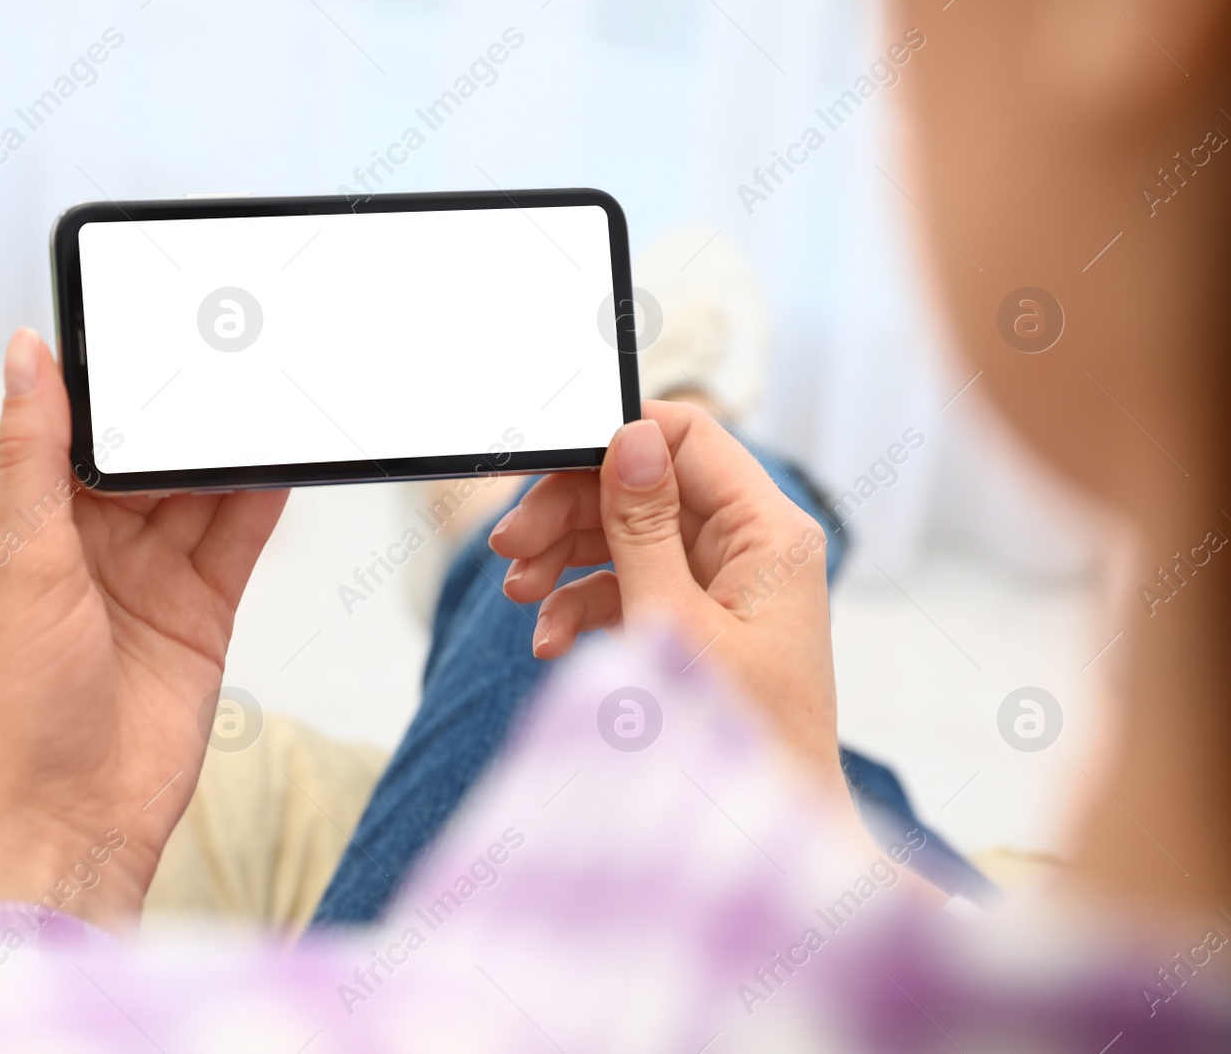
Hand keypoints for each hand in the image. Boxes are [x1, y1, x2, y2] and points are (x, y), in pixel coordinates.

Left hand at [0, 328, 286, 928]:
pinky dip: (263, 500)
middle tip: (230, 353)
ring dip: (230, 451)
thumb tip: (24, 350)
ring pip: (201, 492)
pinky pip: (238, 540)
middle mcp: (92, 545)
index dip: (118, 386)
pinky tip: (284, 458)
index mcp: (32, 522)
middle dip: (186, 414)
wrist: (71, 821)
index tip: (155, 330)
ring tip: (267, 394)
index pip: (80, 432)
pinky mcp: (203, 613)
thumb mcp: (21, 558)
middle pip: (152, 458)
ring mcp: (152, 579)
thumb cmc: (17, 703)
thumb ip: (34, 453)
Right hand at [488, 400, 843, 798]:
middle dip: (569, 512)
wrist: (754, 839)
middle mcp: (748, 547)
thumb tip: (627, 439)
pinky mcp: (691, 620)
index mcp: (767, 533)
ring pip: (623, 534)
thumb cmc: (738, 742)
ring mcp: (719, 585)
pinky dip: (580, 606)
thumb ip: (644, 527)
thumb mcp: (673, 624)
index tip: (542, 469)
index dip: (613, 439)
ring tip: (522, 599)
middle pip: (641, 483)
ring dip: (563, 561)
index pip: (685, 436)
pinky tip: (550, 642)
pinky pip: (624, 585)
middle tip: (509, 549)